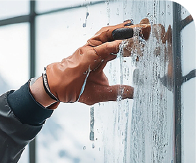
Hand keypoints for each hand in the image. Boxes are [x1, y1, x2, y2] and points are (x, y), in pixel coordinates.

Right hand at [31, 19, 150, 107]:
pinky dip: (113, 44)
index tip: (146, 39)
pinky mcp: (86, 54)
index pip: (120, 46)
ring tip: (140, 28)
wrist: (57, 89)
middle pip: (117, 36)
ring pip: (110, 35)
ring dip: (125, 31)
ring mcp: (91, 50)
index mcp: (102, 57)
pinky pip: (102, 47)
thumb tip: (134, 93)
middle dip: (133, 31)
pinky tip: (124, 41)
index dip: (133, 42)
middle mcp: (97, 50)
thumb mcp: (102, 93)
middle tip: (148, 27)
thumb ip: (118, 92)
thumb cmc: (75, 89)